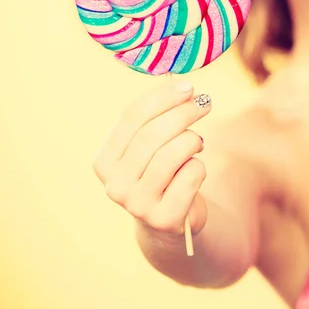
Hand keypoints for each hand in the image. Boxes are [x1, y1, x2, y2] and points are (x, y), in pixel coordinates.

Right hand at [93, 81, 211, 236]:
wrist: (166, 222)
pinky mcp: (163, 218)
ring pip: (171, 154)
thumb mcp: (149, 146)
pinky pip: (189, 176)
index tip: (188, 87)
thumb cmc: (160, 173)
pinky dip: (199, 166)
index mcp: (104, 160)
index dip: (162, 98)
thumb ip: (155, 118)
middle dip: (183, 113)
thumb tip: (183, 87)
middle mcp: (115, 184)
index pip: (132, 118)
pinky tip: (195, 169)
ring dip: (192, 140)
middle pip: (152, 135)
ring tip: (197, 142)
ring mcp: (136, 204)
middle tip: (204, 103)